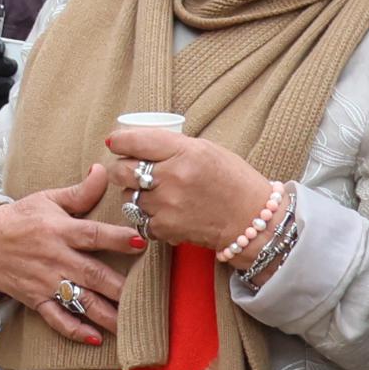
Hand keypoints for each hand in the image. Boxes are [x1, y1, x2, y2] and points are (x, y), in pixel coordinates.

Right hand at [0, 166, 146, 346]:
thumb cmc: (20, 218)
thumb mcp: (47, 199)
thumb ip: (80, 192)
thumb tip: (103, 170)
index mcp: (60, 231)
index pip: (93, 235)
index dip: (117, 239)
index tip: (141, 243)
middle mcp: (56, 258)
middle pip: (92, 275)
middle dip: (119, 288)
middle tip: (145, 299)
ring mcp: (46, 282)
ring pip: (80, 301)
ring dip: (105, 315)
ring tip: (128, 325)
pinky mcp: (36, 300)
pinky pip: (56, 318)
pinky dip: (74, 330)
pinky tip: (94, 338)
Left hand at [98, 121, 274, 253]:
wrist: (252, 220)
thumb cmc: (233, 181)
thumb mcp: (206, 150)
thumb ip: (172, 146)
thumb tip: (136, 142)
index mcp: (184, 151)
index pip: (133, 141)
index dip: (119, 141)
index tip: (116, 143)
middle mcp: (172, 176)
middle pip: (121, 170)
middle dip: (122, 169)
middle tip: (131, 171)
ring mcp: (167, 204)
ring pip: (127, 197)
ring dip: (135, 195)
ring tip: (155, 194)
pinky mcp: (165, 228)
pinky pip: (139, 219)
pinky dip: (147, 216)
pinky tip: (164, 212)